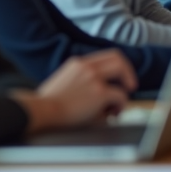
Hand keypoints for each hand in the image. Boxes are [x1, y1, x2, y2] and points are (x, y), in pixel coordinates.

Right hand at [19, 50, 135, 132]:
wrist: (40, 112)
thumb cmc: (47, 105)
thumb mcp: (64, 83)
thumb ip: (81, 82)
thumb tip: (98, 94)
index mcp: (78, 63)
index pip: (105, 56)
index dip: (117, 66)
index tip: (119, 77)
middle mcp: (88, 67)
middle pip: (118, 58)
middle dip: (128, 72)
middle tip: (130, 86)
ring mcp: (94, 78)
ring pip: (122, 74)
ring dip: (124, 90)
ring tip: (118, 105)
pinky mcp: (100, 93)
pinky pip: (121, 96)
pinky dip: (120, 105)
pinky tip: (113, 114)